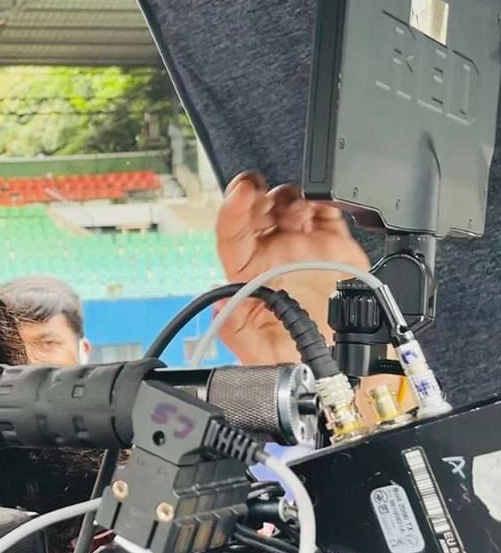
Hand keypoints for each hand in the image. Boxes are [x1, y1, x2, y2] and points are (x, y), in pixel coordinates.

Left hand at [215, 172, 369, 364]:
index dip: (232, 210)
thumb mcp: (256, 351)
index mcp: (248, 273)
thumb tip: (218, 304)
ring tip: (297, 210)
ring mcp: (301, 246)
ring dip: (291, 198)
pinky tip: (323, 205)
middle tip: (264, 191)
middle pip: (257, 211)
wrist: (333, 362)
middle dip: (259, 194)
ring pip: (289, 205)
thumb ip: (234, 329)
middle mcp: (271, 255)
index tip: (241, 193)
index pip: (231, 234)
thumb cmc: (288, 355)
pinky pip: (326, 212)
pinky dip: (325, 200)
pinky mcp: (333, 244)